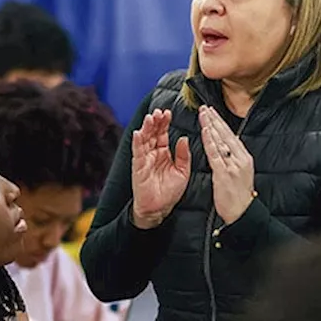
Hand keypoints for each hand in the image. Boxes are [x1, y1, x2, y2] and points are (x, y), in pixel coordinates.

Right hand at [130, 109, 189, 228]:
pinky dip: (137, 143)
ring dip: (146, 128)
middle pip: (153, 133)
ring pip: (144, 140)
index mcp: (164, 153)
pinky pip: (137, 153)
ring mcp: (144, 160)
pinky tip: (138, 133)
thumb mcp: (183, 172)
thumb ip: (184, 155)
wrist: (159, 209)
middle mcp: (153, 154)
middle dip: (155, 122)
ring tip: (150, 118)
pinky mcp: (138, 167)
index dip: (165, 123)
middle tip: (159, 112)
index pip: (163, 134)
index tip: (168, 113)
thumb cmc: (170, 192)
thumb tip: (184, 138)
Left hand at [199, 106, 254, 224]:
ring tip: (203, 114)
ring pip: (221, 141)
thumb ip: (233, 160)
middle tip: (205, 107)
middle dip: (214, 120)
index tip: (212, 113)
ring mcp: (233, 165)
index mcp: (244, 158)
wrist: (242, 213)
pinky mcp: (224, 173)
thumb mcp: (240, 174)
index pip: (231, 135)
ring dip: (211, 126)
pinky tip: (205, 131)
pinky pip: (215, 154)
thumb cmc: (239, 196)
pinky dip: (210, 141)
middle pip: (226, 134)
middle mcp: (240, 158)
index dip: (220, 123)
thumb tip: (225, 148)